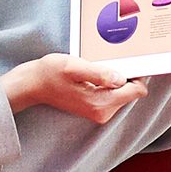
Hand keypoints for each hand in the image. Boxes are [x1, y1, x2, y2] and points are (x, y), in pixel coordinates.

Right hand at [3, 55, 144, 122]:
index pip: (136, 91)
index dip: (138, 74)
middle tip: (108, 60)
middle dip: (125, 75)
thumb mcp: (73, 67)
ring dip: (115, 77)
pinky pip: (113, 93)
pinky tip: (93, 72)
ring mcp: (99, 111)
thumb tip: (121, 78)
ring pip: (123, 92)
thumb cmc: (50, 73)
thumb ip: (98, 73)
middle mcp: (102, 112)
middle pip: (131, 91)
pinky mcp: (95, 108)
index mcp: (101, 103)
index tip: (131, 60)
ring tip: (96, 67)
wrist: (32, 85)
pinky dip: (109, 82)